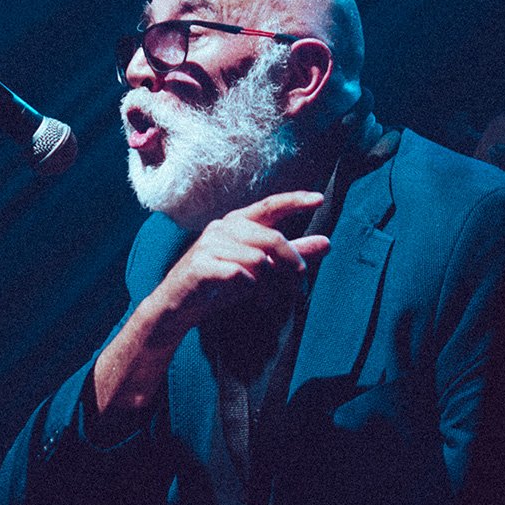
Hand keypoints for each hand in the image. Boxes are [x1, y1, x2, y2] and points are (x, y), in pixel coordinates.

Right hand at [153, 190, 330, 329]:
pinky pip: (237, 273)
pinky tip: (247, 292)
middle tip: (299, 281)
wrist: (177, 305)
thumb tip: (327, 242)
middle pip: (271, 238)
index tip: (319, 198)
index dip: (295, 200)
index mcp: (237, 223)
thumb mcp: (259, 268)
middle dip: (290, 261)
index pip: (270, 205)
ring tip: (269, 298)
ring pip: (257, 258)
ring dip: (270, 282)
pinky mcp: (200, 265)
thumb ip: (291, 253)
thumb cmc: (218, 283)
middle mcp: (222, 228)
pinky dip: (248, 286)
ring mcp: (209, 245)